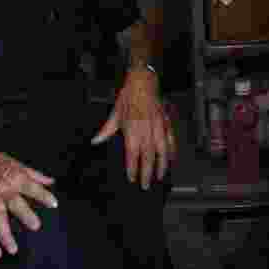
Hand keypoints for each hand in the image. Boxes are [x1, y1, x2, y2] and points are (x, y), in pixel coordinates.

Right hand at [0, 149, 58, 257]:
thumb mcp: (18, 164)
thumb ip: (35, 175)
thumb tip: (51, 182)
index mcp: (15, 177)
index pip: (32, 187)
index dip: (43, 195)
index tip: (54, 204)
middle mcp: (3, 189)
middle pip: (14, 204)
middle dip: (24, 215)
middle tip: (36, 226)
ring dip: (5, 235)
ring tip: (13, 249)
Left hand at [91, 68, 176, 188]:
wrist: (143, 82)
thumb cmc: (128, 97)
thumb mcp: (115, 114)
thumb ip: (106, 130)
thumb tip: (96, 140)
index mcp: (132, 131)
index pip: (132, 156)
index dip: (132, 169)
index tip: (132, 179)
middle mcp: (146, 132)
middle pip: (148, 158)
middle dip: (147, 173)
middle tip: (146, 185)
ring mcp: (158, 128)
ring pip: (162, 152)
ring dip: (161, 166)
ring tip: (160, 176)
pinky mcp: (165, 123)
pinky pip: (170, 140)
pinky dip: (172, 151)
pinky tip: (171, 159)